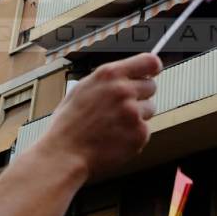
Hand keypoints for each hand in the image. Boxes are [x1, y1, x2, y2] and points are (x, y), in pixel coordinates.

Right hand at [44, 53, 161, 179]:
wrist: (64, 154)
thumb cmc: (69, 123)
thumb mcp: (83, 88)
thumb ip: (109, 79)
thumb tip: (129, 73)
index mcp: (110, 74)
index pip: (149, 61)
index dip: (152, 67)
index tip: (152, 72)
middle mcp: (124, 90)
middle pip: (151, 86)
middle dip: (140, 95)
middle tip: (122, 107)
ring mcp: (133, 113)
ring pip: (150, 109)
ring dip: (138, 115)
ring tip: (115, 125)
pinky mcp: (140, 134)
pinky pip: (146, 130)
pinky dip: (134, 135)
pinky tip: (115, 138)